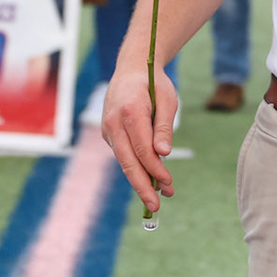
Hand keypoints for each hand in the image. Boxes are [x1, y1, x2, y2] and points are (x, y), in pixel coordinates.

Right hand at [101, 59, 178, 213]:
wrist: (130, 69)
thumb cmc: (153, 83)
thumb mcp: (167, 99)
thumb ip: (163, 127)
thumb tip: (163, 154)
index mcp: (130, 112)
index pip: (142, 148)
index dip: (155, 169)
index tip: (168, 183)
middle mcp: (114, 123)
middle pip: (127, 162)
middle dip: (142, 186)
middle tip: (155, 207)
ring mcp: (108, 129)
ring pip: (124, 161)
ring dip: (141, 180)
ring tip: (161, 196)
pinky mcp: (108, 134)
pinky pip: (123, 155)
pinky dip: (136, 168)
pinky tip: (152, 178)